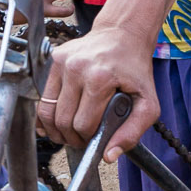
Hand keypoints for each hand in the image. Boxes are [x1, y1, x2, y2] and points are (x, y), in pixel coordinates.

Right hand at [39, 18, 158, 158]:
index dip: (88, 138)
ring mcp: (62, 62)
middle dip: (71, 137)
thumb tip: (109, 156)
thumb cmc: (135, 69)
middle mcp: (76, 68)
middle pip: (63, 121)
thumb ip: (132, 132)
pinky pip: (43, 97)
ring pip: (47, 111)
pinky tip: (54, 124)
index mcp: (99, 78)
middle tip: (81, 139)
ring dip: (56, 130)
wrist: (123, 34)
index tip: (94, 139)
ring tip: (68, 134)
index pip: (82, 125)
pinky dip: (46, 115)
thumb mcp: (148, 103)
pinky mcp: (53, 60)